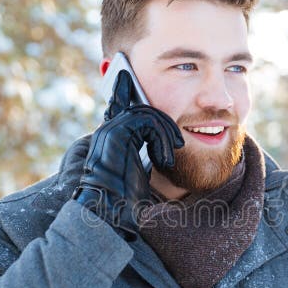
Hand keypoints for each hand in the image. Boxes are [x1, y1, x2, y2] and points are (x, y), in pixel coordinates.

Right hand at [72, 70, 183, 239]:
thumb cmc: (123, 199)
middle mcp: (107, 130)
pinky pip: (148, 121)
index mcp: (110, 138)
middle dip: (163, 121)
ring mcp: (110, 130)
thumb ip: (140, 153)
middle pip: (140, 108)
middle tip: (179, 142)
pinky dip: (162, 138)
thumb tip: (158, 150)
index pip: (116, 106)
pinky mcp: (116, 133)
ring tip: (170, 157)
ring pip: (147, 113)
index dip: (121, 91)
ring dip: (166, 133)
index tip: (125, 76)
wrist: (108, 210)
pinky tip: (164, 160)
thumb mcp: (136, 171)